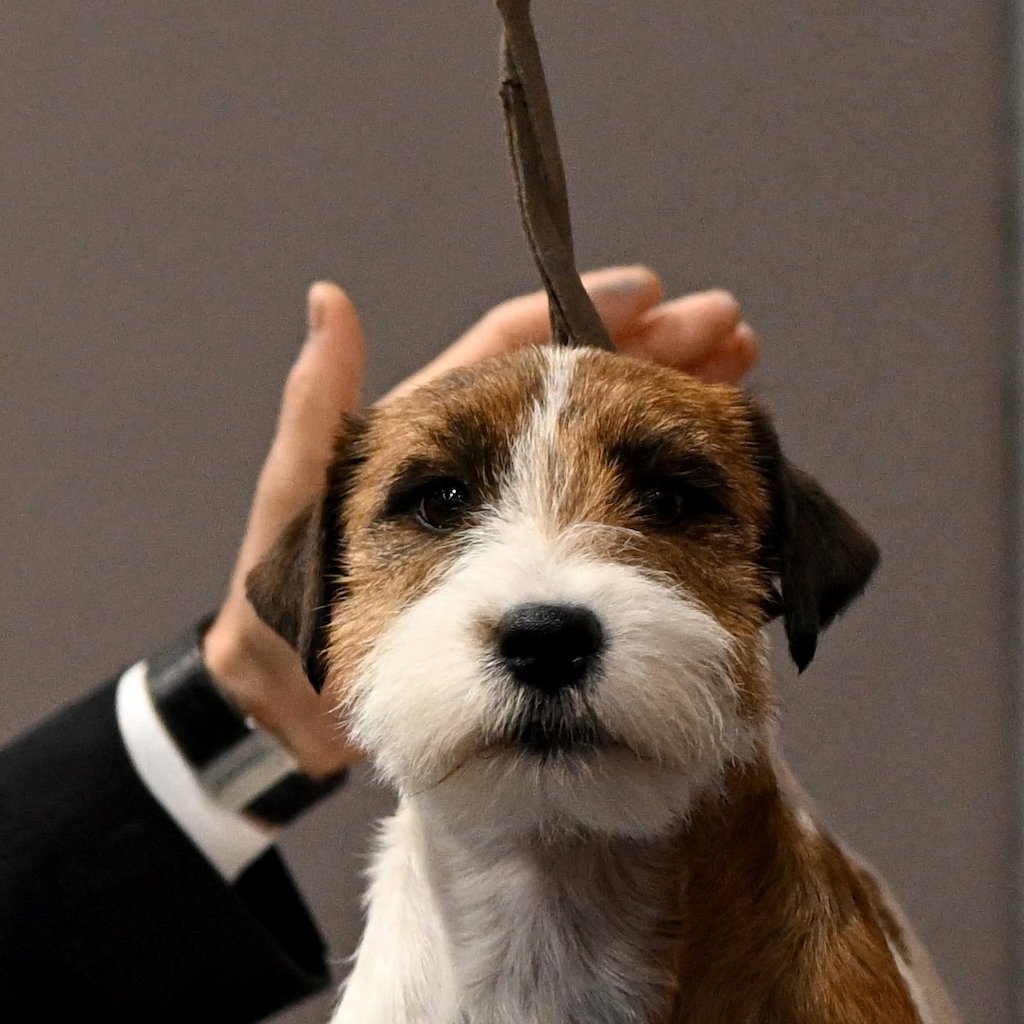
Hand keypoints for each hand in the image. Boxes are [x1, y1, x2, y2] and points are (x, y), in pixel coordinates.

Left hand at [199, 264, 762, 768]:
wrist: (303, 731)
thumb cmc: (280, 625)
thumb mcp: (296, 515)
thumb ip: (320, 418)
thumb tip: (327, 303)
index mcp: (435, 445)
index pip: (517, 351)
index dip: (582, 313)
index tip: (652, 292)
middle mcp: (490, 476)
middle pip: (586, 389)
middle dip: (659, 348)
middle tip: (731, 331)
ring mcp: (524, 534)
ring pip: (617, 448)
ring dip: (682, 402)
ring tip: (743, 370)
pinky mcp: (548, 596)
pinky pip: (623, 525)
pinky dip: (673, 487)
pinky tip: (717, 473)